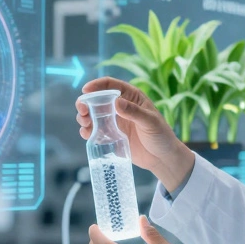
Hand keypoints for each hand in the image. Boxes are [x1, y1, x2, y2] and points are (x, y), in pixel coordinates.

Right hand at [76, 77, 194, 193]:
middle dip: (85, 103)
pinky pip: (95, 131)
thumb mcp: (150, 122)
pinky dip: (87, 131)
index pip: (111, 85)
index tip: (85, 90)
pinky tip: (87, 134)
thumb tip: (116, 102)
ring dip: (84, 117)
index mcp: (131, 97)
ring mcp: (114, 122)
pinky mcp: (111, 136)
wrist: (162, 158)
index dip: (96, 85)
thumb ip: (134, 112)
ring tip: (85, 124)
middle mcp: (120, 107)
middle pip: (97, 99)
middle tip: (82, 110)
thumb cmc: (161, 136)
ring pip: (93, 115)